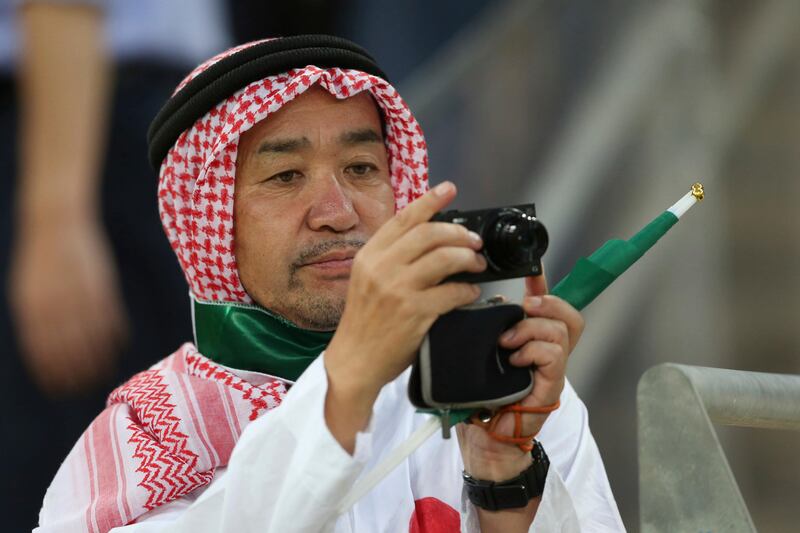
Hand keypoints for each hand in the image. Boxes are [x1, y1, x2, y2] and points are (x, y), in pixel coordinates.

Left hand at [8, 215, 128, 396]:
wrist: (57, 224)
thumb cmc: (41, 260)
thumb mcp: (27, 291)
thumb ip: (36, 321)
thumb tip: (44, 353)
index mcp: (32, 309)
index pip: (42, 351)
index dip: (52, 373)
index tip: (59, 389)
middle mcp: (56, 306)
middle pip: (69, 350)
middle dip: (77, 372)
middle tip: (85, 387)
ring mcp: (80, 297)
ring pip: (92, 338)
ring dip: (99, 358)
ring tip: (104, 372)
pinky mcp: (101, 287)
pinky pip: (110, 318)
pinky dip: (115, 334)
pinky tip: (118, 344)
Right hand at [324, 181, 484, 450]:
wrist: (354, 362)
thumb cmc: (364, 323)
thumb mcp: (367, 281)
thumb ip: (391, 259)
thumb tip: (430, 238)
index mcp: (369, 256)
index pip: (404, 219)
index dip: (430, 200)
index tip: (449, 189)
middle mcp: (381, 268)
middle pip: (429, 234)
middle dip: (458, 232)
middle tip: (474, 240)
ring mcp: (397, 290)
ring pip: (444, 258)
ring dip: (468, 258)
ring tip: (476, 264)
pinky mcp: (414, 313)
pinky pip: (452, 292)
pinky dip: (468, 290)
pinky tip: (470, 292)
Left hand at [457, 274, 583, 480]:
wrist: (483, 438)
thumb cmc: (479, 399)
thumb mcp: (477, 354)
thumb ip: (485, 329)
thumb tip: (486, 302)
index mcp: (530, 342)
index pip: (547, 307)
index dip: (543, 284)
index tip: (533, 268)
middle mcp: (547, 354)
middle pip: (570, 316)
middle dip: (550, 302)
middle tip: (525, 305)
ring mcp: (552, 370)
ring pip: (561, 331)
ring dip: (531, 329)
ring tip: (507, 342)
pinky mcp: (551, 386)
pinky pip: (554, 355)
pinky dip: (533, 350)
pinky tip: (514, 359)